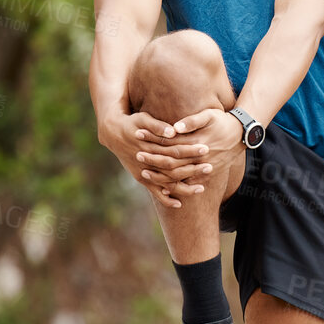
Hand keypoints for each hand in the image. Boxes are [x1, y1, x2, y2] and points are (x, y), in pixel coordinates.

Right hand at [100, 109, 215, 209]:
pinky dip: (165, 199)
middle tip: (210, 167)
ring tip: (202, 189)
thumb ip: (157, 126)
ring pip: (166, 183)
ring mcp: (144, 172)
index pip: (174, 150)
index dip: (190, 150)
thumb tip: (172, 131)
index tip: (205, 149)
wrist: (113, 134)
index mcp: (150, 147)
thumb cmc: (132, 123)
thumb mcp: (142, 119)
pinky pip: (154, 191)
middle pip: (174, 169)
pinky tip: (179, 204)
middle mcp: (147, 162)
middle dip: (192, 169)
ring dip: (184, 187)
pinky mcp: (141, 178)